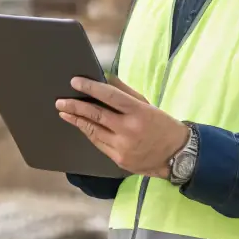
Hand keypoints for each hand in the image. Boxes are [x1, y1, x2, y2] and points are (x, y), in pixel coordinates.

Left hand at [56, 76, 189, 178]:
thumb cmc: (162, 125)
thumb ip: (125, 92)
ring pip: (93, 131)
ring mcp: (123, 147)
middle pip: (96, 115)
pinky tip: (81, 126)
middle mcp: (129, 130)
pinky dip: (88, 133)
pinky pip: (99, 144)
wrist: (177, 154)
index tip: (75, 82)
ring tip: (64, 113)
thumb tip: (105, 79)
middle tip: (60, 101)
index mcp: (138, 112)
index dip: (90, 88)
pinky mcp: (119, 160)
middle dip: (75, 107)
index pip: (109, 96)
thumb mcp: (147, 105)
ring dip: (77, 121)